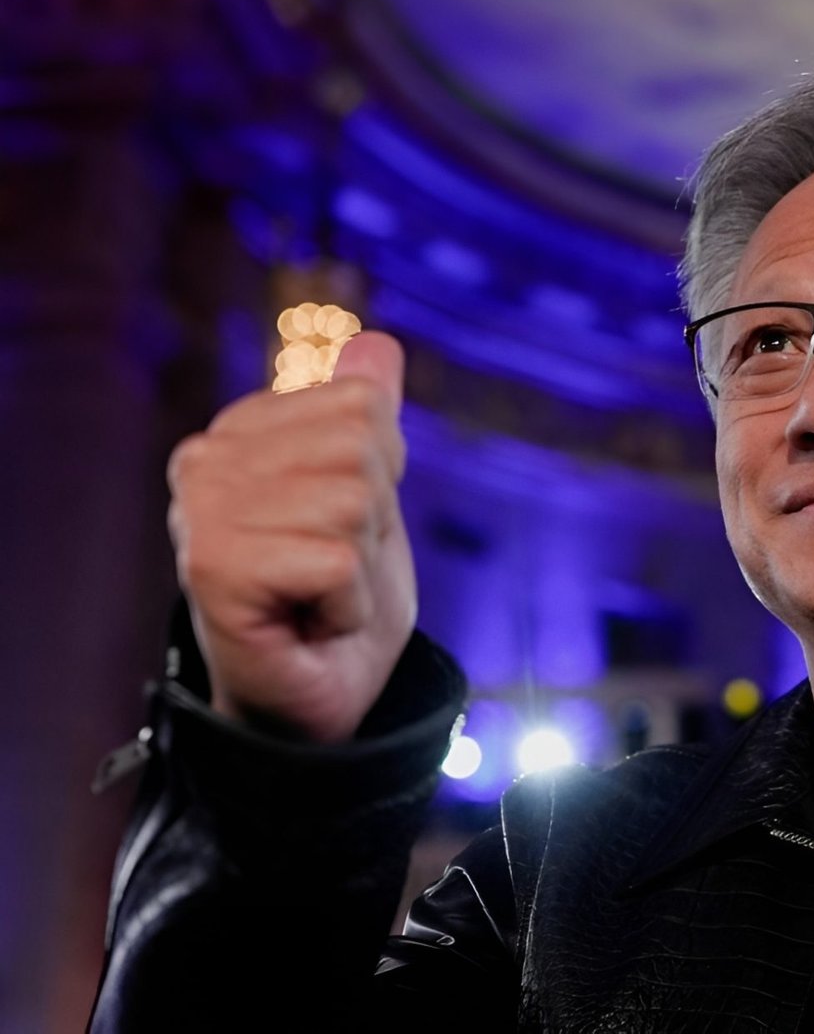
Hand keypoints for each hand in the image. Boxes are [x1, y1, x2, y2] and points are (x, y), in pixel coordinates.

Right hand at [166, 332, 416, 742]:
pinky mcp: (215, 567)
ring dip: (361, 567)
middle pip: (362, 449)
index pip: (362, 405)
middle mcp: (208, 458)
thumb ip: (366, 416)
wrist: (318, 699)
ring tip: (321, 597)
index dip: (381, 477)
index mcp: (244, 428)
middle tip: (335, 572)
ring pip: (354, 503)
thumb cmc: (339, 599)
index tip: (341, 530)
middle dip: (375, 522)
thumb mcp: (372, 495)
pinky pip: (338, 561)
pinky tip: (311, 624)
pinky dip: (347, 605)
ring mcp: (203, 511)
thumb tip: (378, 344)